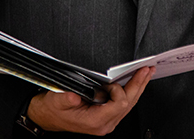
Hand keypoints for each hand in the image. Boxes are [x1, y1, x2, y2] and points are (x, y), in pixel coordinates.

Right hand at [26, 66, 152, 134]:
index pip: (119, 104)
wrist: (46, 116)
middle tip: (147, 70)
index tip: (110, 81)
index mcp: (95, 121)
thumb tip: (74, 96)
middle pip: (129, 103)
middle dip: (139, 84)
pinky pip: (124, 104)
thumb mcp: (56, 100)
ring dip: (138, 86)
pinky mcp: (107, 116)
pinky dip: (131, 91)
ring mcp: (107, 121)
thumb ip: (66, 99)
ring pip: (129, 104)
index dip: (118, 90)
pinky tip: (135, 82)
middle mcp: (104, 123)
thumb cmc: (52, 109)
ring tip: (146, 73)